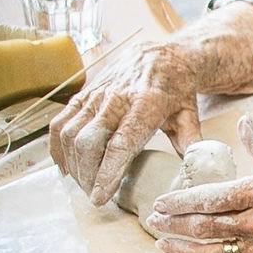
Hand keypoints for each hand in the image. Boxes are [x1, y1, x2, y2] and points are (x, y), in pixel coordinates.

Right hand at [50, 39, 208, 204]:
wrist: (159, 55)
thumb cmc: (175, 91)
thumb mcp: (189, 116)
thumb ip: (191, 145)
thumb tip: (194, 175)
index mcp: (146, 104)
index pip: (120, 144)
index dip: (107, 173)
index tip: (100, 197)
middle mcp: (116, 97)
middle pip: (89, 142)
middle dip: (87, 175)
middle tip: (94, 196)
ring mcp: (95, 95)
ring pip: (71, 134)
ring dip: (73, 165)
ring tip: (84, 184)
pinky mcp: (82, 94)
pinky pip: (59, 123)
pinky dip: (58, 148)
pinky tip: (66, 167)